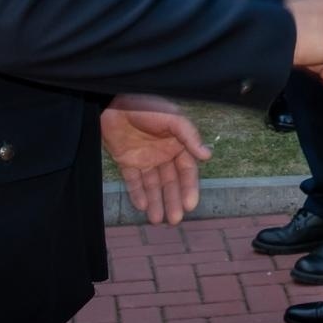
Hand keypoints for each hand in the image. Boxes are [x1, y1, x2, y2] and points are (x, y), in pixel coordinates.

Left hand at [100, 95, 210, 225]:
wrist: (113, 102)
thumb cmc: (148, 107)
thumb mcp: (172, 119)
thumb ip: (189, 137)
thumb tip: (208, 155)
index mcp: (178, 143)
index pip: (186, 170)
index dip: (189, 188)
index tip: (190, 205)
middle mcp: (163, 153)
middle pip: (170, 182)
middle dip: (172, 201)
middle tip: (175, 220)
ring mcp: (145, 158)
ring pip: (152, 185)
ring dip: (155, 202)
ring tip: (156, 221)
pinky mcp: (127, 160)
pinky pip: (133, 181)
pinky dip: (137, 193)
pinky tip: (141, 206)